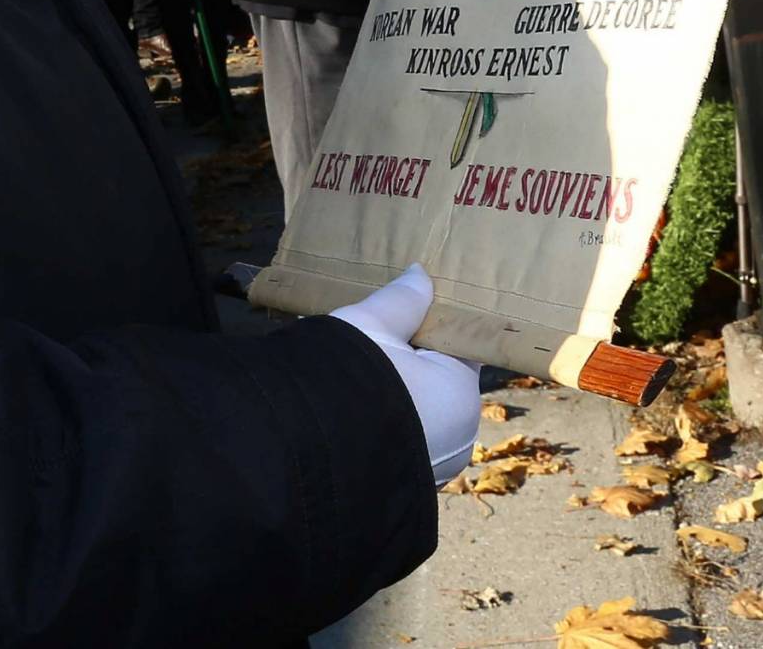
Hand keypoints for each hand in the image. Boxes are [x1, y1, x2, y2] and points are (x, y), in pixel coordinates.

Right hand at [328, 263, 482, 483]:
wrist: (301, 452)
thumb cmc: (351, 378)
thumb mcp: (371, 325)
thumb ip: (401, 300)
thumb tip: (420, 274)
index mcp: (462, 394)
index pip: (458, 349)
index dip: (431, 329)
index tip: (406, 316)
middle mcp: (459, 438)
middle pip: (438, 384)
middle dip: (412, 366)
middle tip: (375, 344)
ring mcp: (432, 469)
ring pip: (419, 416)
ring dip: (397, 398)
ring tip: (359, 376)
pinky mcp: (404, 489)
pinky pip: (400, 444)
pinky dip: (384, 427)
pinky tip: (354, 411)